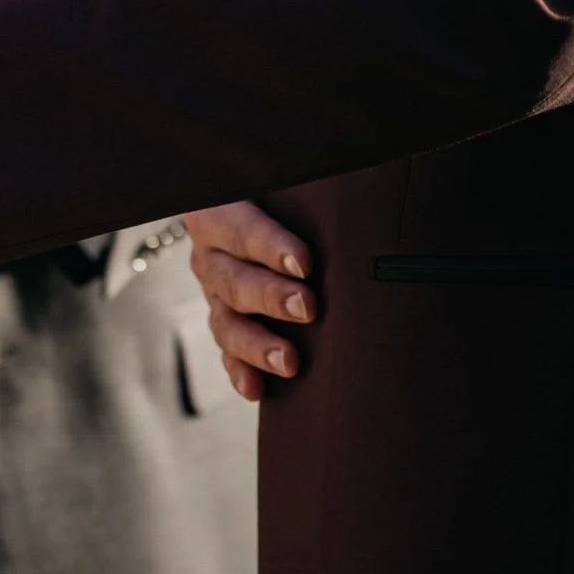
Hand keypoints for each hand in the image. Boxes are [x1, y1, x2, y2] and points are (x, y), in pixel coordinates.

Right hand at [184, 201, 316, 401]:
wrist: (269, 210)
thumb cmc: (291, 193)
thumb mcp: (291, 183)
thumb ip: (308, 187)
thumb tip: (363, 187)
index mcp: (218, 211)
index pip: (239, 229)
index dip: (269, 246)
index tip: (305, 263)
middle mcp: (209, 253)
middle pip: (232, 279)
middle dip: (269, 297)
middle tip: (308, 308)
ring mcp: (214, 292)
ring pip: (226, 321)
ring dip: (255, 344)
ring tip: (289, 361)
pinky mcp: (226, 320)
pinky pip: (227, 351)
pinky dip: (240, 370)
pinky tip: (256, 389)